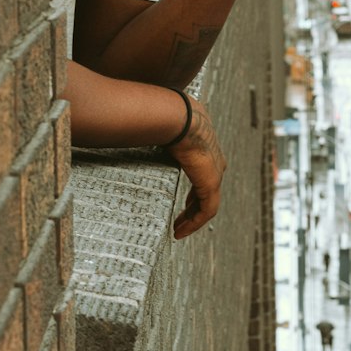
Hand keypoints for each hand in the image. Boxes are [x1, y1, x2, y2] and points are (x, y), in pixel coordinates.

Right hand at [168, 95, 226, 238]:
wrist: (179, 119)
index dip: (193, 195)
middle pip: (205, 193)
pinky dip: (195, 223)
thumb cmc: (168, 120)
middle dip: (192, 210)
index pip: (203, 178)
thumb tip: (136, 136)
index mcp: (206, 150)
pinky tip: (181, 231)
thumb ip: (158, 141)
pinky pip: (207, 211)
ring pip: (207, 205)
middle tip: (178, 223)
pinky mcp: (211, 184)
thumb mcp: (166, 133)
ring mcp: (215, 174)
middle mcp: (214, 163)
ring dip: (192, 219)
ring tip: (178, 231)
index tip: (181, 207)